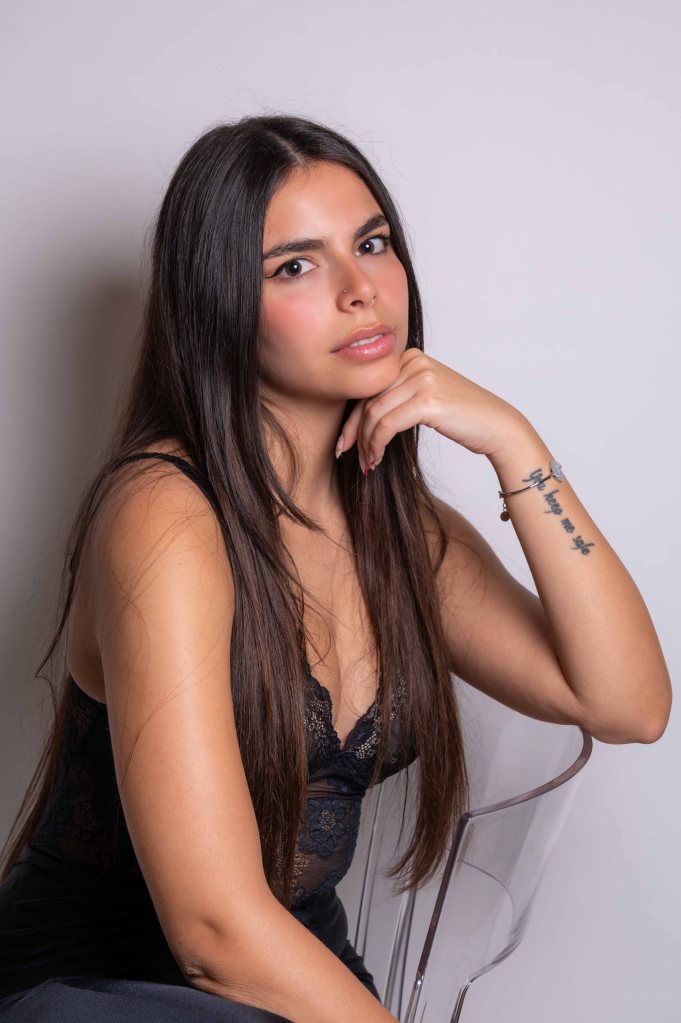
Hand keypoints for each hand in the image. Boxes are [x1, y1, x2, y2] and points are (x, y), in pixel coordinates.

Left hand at [336, 348, 525, 471]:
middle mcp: (415, 362)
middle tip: (348, 456)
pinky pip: (387, 425)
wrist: (498, 427)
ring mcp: (422, 378)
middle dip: (355, 432)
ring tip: (367, 464)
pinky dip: (377, 445)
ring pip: (375, 414)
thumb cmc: (463, 417)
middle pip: (368, 399)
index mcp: (411, 357)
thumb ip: (397, 397)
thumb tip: (360, 419)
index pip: (369, 387)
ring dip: (367, 444)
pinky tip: (377, 460)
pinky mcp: (427, 399)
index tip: (343, 442)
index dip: (353, 417)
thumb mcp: (425, 398)